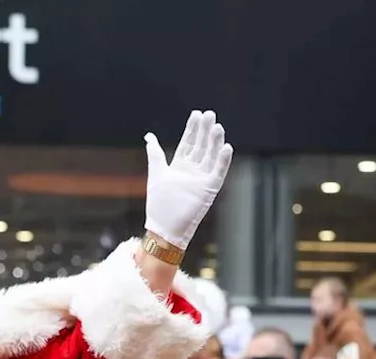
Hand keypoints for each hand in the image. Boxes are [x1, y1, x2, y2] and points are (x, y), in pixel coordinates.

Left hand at [142, 110, 233, 249]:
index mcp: (180, 166)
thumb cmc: (159, 204)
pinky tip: (226, 147)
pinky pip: (218, 172)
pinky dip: (222, 160)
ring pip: (211, 156)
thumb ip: (155, 153)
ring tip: (217, 126)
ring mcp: (202, 179)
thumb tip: (149, 135)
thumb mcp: (157, 172)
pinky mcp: (209, 189)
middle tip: (209, 114)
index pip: (189, 143)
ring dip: (214, 142)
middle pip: (201, 146)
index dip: (192, 129)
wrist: (164, 227)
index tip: (197, 114)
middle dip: (205, 130)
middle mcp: (193, 170)